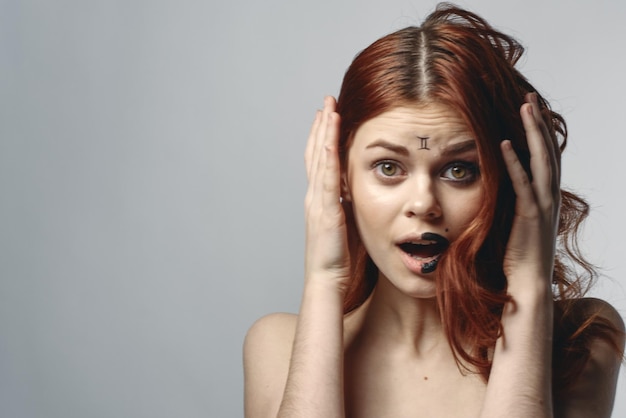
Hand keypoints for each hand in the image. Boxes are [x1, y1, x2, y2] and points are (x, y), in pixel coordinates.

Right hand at [303, 97, 350, 290]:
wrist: (328, 280)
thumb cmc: (339, 259)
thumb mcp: (346, 225)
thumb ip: (349, 205)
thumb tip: (359, 190)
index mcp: (320, 199)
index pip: (319, 160)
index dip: (322, 137)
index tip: (329, 116)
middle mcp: (314, 196)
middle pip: (315, 153)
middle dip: (321, 126)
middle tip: (327, 101)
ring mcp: (318, 202)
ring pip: (319, 159)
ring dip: (324, 132)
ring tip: (329, 108)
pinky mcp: (326, 210)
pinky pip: (326, 177)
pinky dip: (327, 155)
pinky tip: (330, 137)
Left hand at [501, 92, 560, 295]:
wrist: (527, 283)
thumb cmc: (519, 255)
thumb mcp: (518, 221)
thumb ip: (515, 201)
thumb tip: (501, 184)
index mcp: (546, 197)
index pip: (546, 157)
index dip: (540, 132)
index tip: (532, 110)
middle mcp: (548, 197)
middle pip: (547, 151)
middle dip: (539, 123)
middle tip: (531, 98)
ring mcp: (542, 206)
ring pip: (541, 161)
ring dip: (533, 133)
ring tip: (525, 108)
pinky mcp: (529, 216)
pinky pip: (522, 185)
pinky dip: (515, 164)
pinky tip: (505, 145)